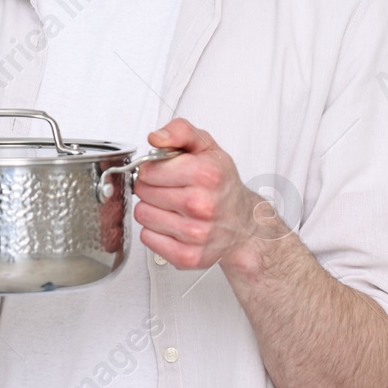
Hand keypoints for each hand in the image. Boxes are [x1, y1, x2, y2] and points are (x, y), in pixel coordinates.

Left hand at [132, 118, 273, 271]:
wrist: (244, 225)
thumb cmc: (222, 185)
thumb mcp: (207, 147)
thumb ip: (180, 131)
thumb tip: (156, 138)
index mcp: (206, 174)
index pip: (149, 169)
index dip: (152, 168)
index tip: (164, 171)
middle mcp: (202, 205)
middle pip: (144, 192)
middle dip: (152, 187)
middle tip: (170, 189)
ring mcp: (196, 234)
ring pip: (142, 215)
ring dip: (152, 209)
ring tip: (172, 207)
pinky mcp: (188, 256)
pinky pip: (147, 238)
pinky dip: (156, 232)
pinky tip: (173, 225)